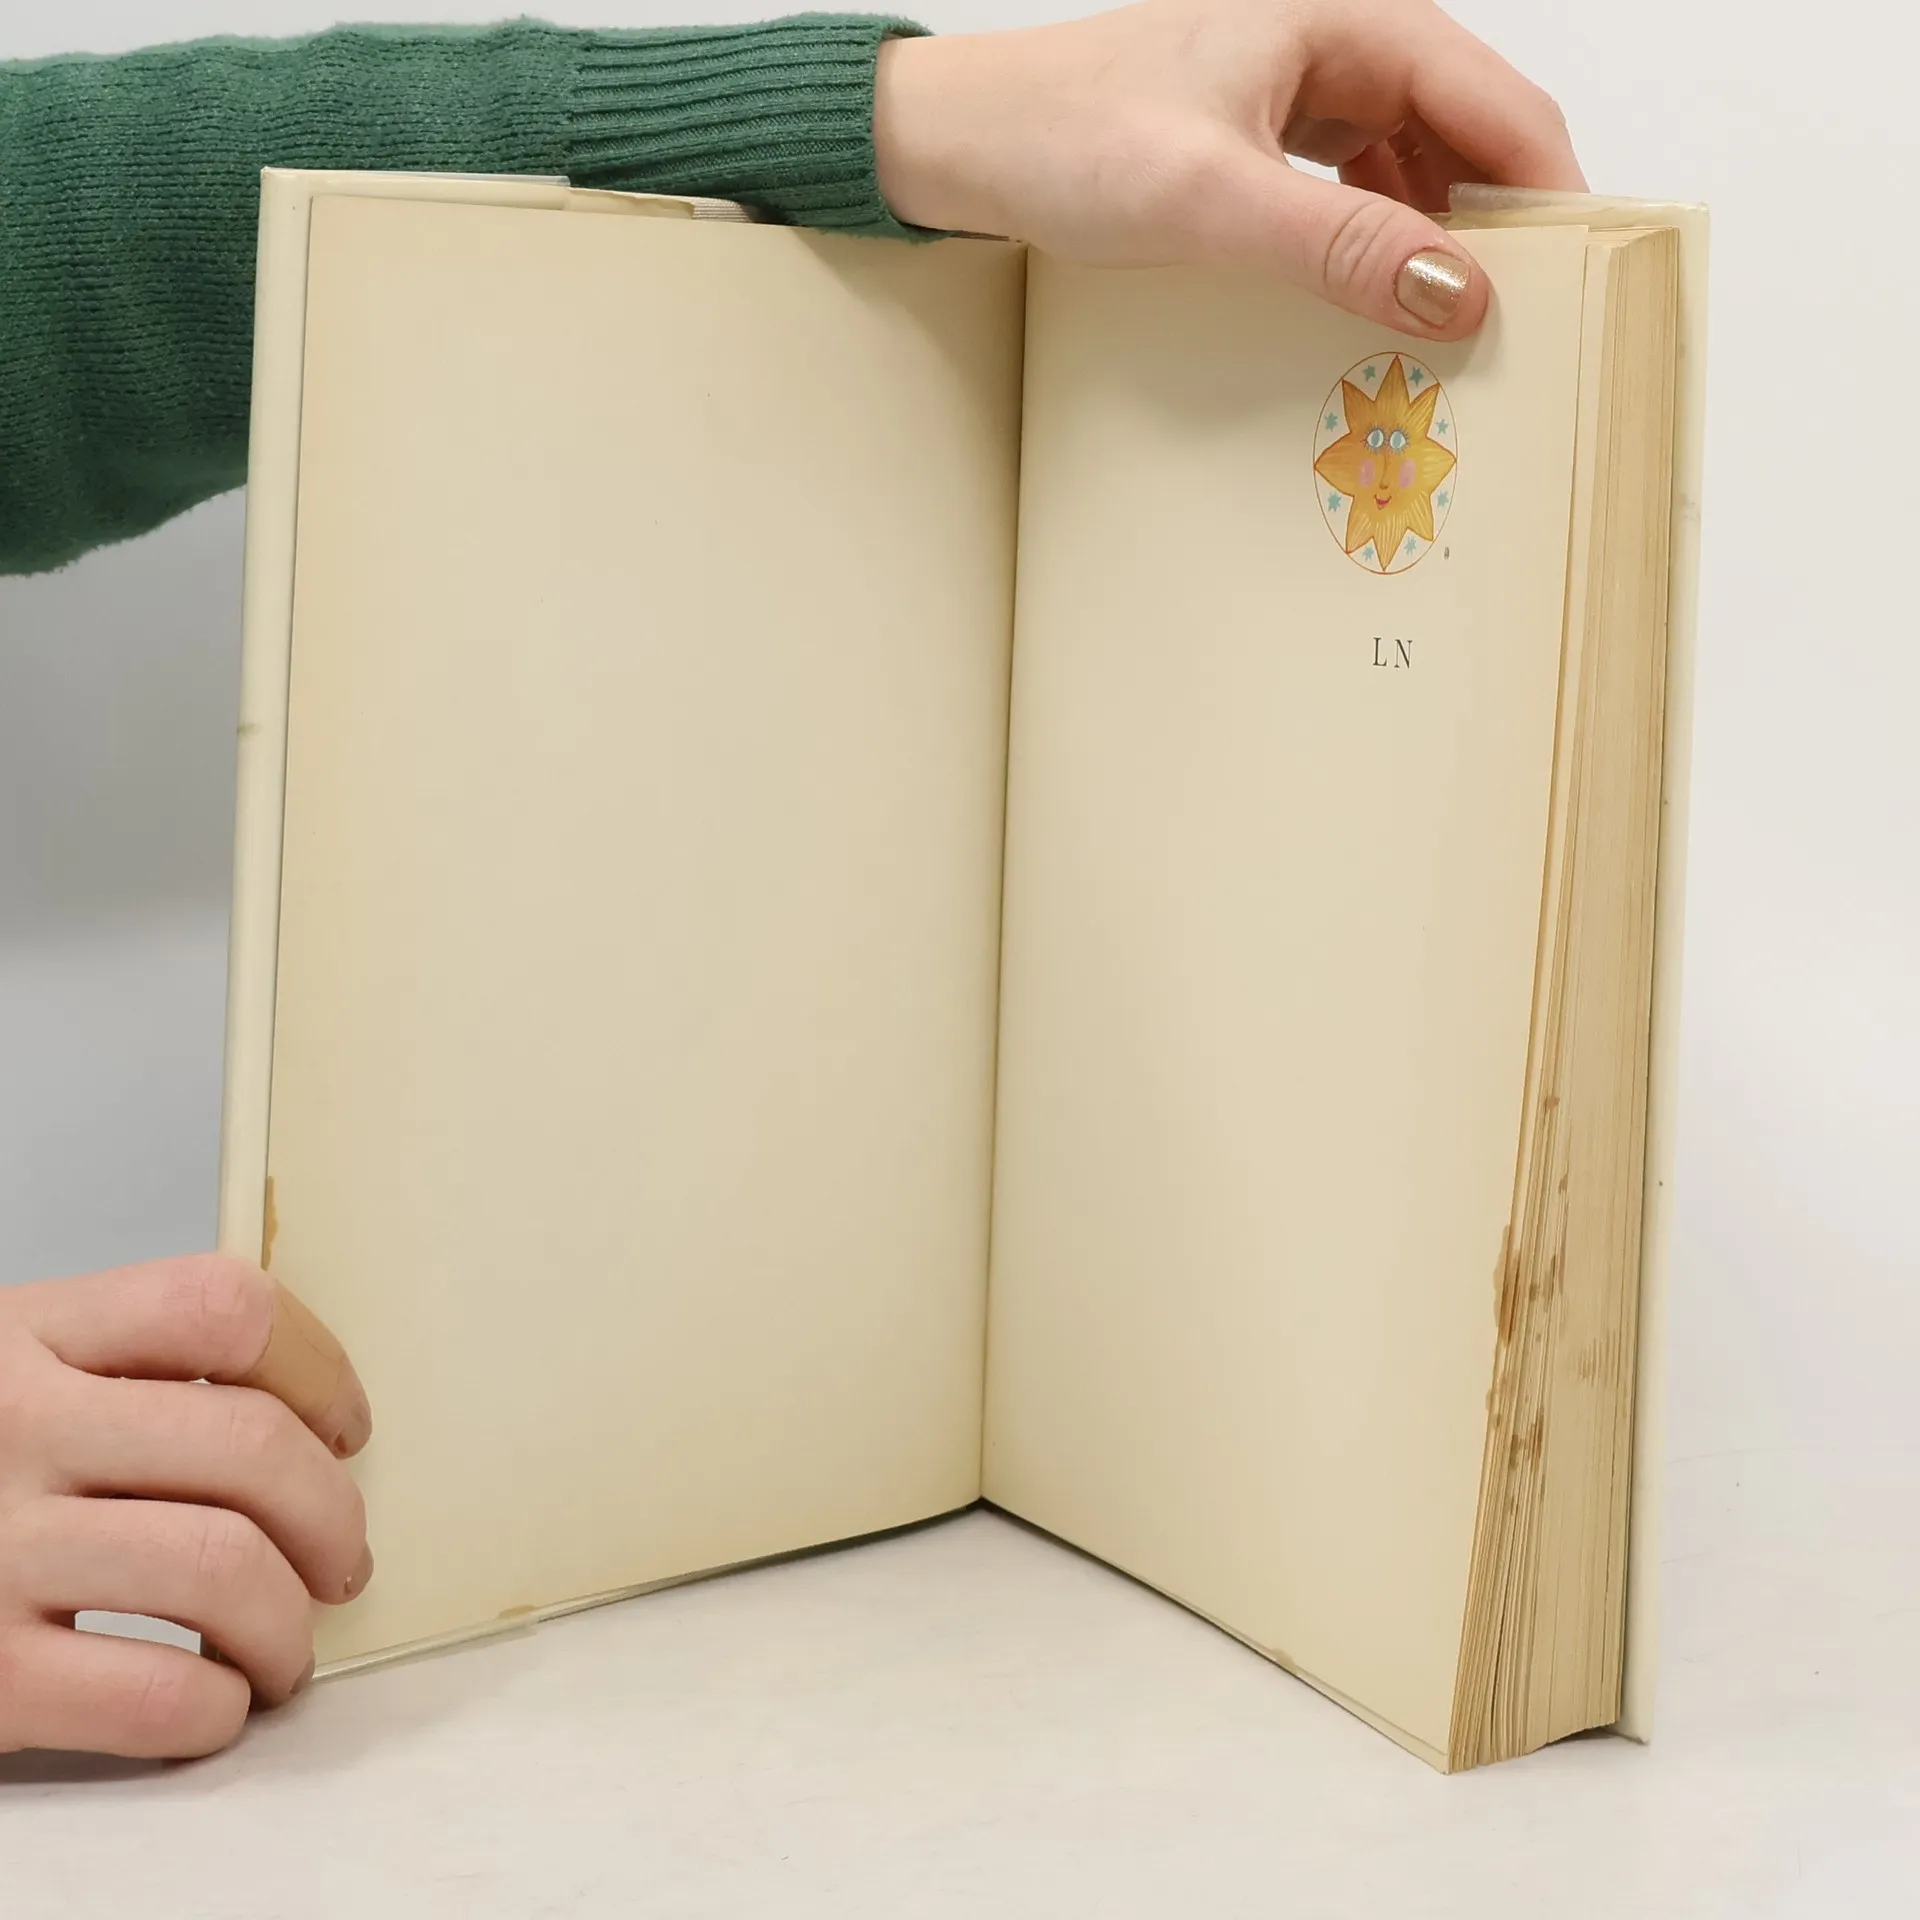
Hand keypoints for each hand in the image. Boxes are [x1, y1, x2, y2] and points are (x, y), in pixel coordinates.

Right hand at [0, 1256, 372, 1758]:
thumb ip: (112, 1367)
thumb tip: (292, 1413)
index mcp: (24, 1335)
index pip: (223, 1306)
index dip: (318, 1366)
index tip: (344, 1426)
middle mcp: (10, 1428)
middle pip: (250, 1444)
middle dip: (332, 1515)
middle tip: (341, 1559)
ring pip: (222, 1566)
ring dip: (289, 1622)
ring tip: (283, 1647)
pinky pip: (150, 1693)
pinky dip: (212, 1708)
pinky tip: (208, 1705)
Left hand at [873, 0, 1584, 338]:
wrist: (961, 140)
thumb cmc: (1065, 138)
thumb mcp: (1212, 200)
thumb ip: (1338, 242)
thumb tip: (1454, 289)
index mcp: (1346, 20)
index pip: (1498, 102)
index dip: (1551, 191)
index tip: (1581, 278)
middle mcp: (1336, 40)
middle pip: (1466, 131)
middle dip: (1500, 222)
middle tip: (1527, 320)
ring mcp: (1300, 84)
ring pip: (1412, 160)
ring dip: (1436, 236)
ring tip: (1456, 324)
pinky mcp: (1263, 131)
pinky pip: (1354, 181)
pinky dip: (1376, 236)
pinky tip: (1373, 293)